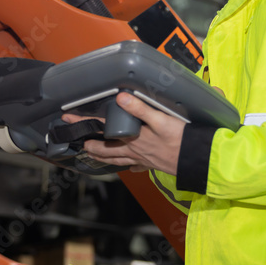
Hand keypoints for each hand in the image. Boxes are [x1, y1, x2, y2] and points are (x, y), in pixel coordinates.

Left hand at [62, 92, 183, 175]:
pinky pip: (135, 165)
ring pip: (117, 159)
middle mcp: (134, 150)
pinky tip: (128, 165)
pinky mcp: (151, 164)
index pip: (104, 128)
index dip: (86, 122)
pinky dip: (128, 164)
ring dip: (103, 156)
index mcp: (133, 139)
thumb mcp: (161, 119)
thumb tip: (120, 99)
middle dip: (90, 145)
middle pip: (106, 149)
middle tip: (78, 141)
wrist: (197, 160)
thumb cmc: (181, 139)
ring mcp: (142, 159)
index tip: (68, 117)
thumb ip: (140, 109)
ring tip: (92, 154)